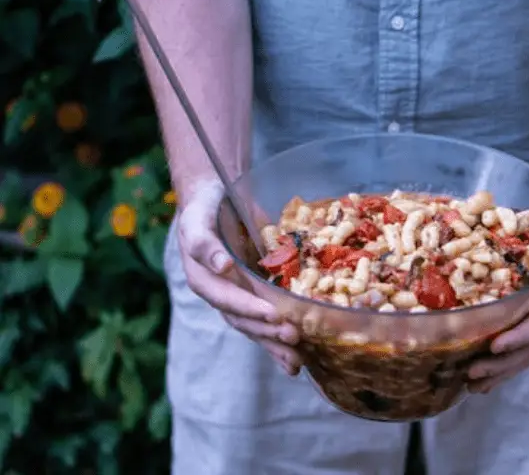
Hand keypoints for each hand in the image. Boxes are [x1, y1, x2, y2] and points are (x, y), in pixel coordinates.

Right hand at [177, 178, 302, 375]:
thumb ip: (204, 243)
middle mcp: (220, 293)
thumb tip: (222, 266)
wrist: (214, 200)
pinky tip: (298, 357)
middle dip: (267, 332)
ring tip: (297, 360)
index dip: (248, 307)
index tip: (273, 314)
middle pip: (242, 319)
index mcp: (203, 279)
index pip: (225, 298)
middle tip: (294, 337)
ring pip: (255, 326)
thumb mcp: (197, 220)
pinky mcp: (254, 296)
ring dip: (275, 344)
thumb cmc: (204, 209)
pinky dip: (279, 338)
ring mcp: (238, 297)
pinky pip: (266, 321)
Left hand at [466, 209, 528, 392]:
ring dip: (494, 367)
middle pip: (525, 349)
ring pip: (516, 349)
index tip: (495, 347)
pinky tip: (471, 360)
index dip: (518, 338)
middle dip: (500, 365)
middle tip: (473, 377)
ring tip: (470, 383)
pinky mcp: (524, 308)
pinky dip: (491, 350)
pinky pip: (507, 332)